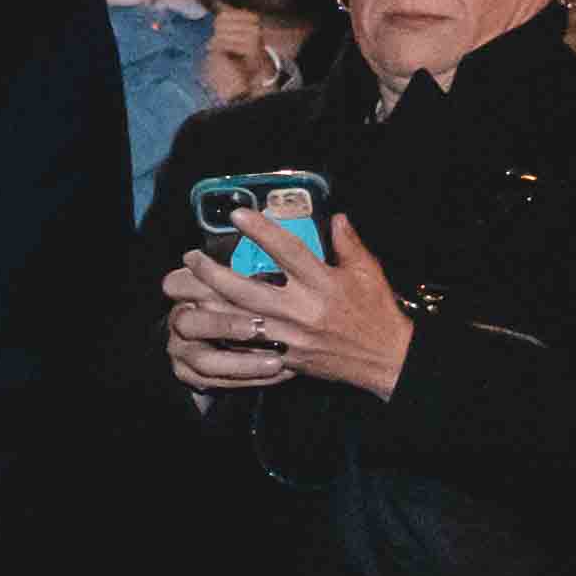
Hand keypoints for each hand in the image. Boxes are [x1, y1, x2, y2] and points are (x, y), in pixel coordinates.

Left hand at [159, 207, 412, 399]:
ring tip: (187, 287)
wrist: (387, 360)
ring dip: (209, 303)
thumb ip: (349, 244)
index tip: (237, 215)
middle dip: (212, 273)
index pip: (287, 251)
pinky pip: (248, 346)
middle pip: (246, 289)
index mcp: (323, 283)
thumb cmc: (377, 312)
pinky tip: (205, 322)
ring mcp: (290, 336)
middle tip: (191, 257)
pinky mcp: (286, 357)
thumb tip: (336, 217)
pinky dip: (225, 334)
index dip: (261, 231)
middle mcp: (302, 309)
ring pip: (239, 319)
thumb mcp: (368, 273)